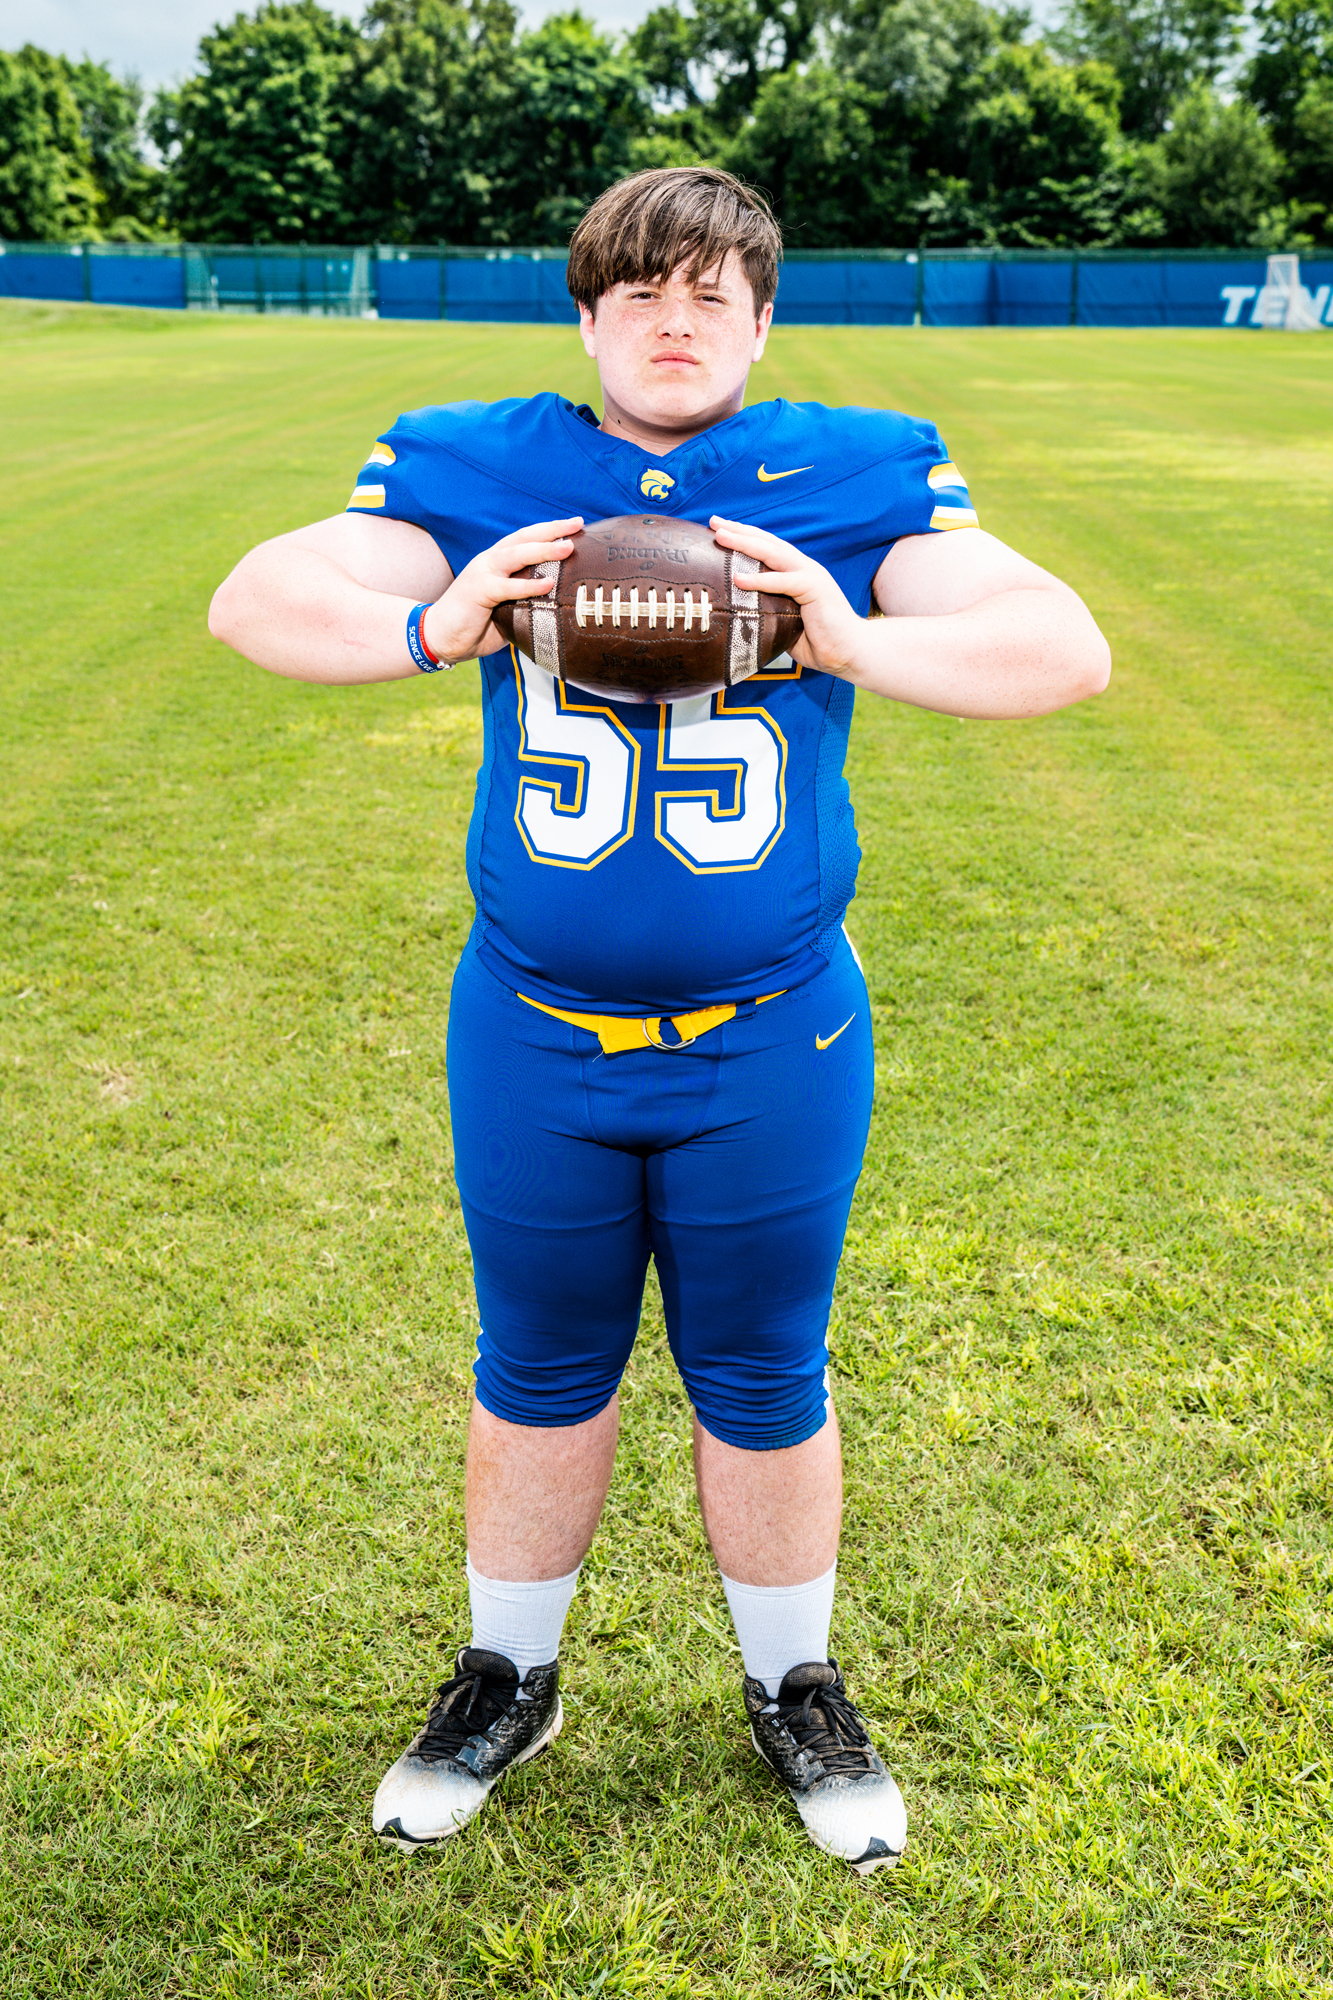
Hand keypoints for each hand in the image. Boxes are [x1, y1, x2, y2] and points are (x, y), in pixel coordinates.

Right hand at [422, 518, 583, 661]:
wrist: (441, 636)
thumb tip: (558, 607)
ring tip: (568, 549)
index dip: (550, 530)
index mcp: (498, 562)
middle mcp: (491, 561)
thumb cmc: (476, 624)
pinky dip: (529, 584)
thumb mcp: (507, 608)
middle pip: (525, 538)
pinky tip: (548, 584)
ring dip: (544, 550)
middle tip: (576, 524)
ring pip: (517, 555)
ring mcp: (483, 573)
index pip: (527, 538)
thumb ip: (527, 601)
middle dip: (552, 530)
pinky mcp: (479, 591)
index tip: (575, 525)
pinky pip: (508, 586)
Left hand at [709, 516, 863, 675]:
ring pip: (773, 553)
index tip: (718, 529)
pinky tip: (739, 577)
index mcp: (796, 573)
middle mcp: (803, 568)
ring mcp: (810, 575)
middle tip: (713, 522)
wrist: (849, 652)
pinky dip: (760, 579)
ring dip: (745, 543)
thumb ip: (766, 613)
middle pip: (766, 542)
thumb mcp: (784, 623)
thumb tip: (737, 616)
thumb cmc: (819, 641)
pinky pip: (783, 581)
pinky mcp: (815, 588)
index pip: (766, 548)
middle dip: (738, 531)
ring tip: (721, 537)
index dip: (743, 536)